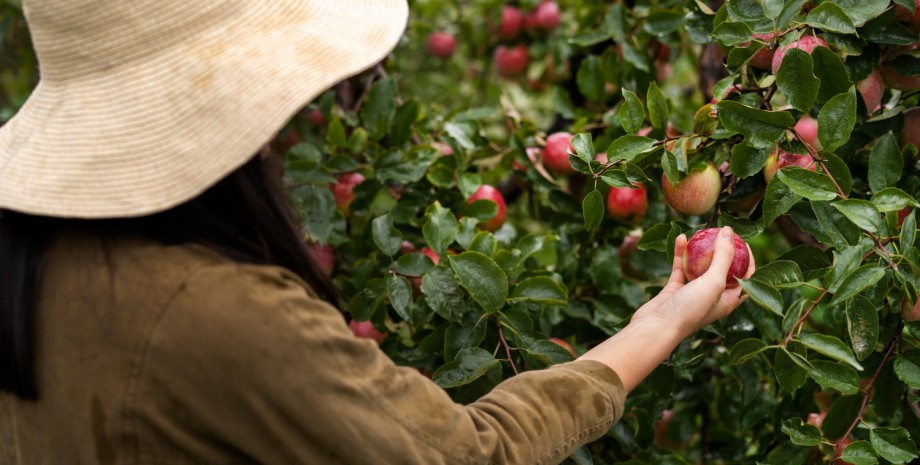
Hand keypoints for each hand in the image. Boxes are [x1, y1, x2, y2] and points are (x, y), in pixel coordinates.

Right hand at [632, 226, 754, 336]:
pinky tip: (681, 238)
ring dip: (701, 251)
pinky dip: (681, 254)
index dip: (747, 259)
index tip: (743, 241)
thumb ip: (724, 256)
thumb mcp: (714, 281)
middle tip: (722, 233)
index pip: (745, 277)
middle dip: (724, 252)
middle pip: (723, 270)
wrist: (656, 327)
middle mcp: (713, 297)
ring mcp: (693, 293)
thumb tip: (729, 231)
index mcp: (729, 300)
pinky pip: (681, 268)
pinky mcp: (675, 290)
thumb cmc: (691, 309)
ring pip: (700, 268)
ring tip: (702, 233)